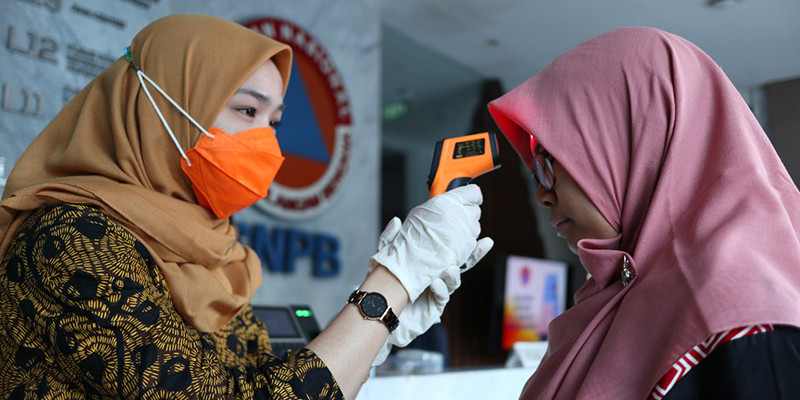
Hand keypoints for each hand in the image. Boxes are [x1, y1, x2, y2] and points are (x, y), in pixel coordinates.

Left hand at [369, 201, 492, 364]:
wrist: (377, 314)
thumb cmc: (383, 289)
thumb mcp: (385, 261)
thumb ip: (390, 242)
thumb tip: (396, 221)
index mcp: (429, 264)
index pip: (449, 249)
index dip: (462, 239)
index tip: (474, 225)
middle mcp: (437, 277)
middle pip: (461, 264)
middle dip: (474, 254)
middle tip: (482, 243)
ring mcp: (437, 293)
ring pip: (454, 281)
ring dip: (454, 274)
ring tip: (450, 268)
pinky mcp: (433, 308)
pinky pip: (441, 297)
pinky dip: (441, 289)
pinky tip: (436, 283)